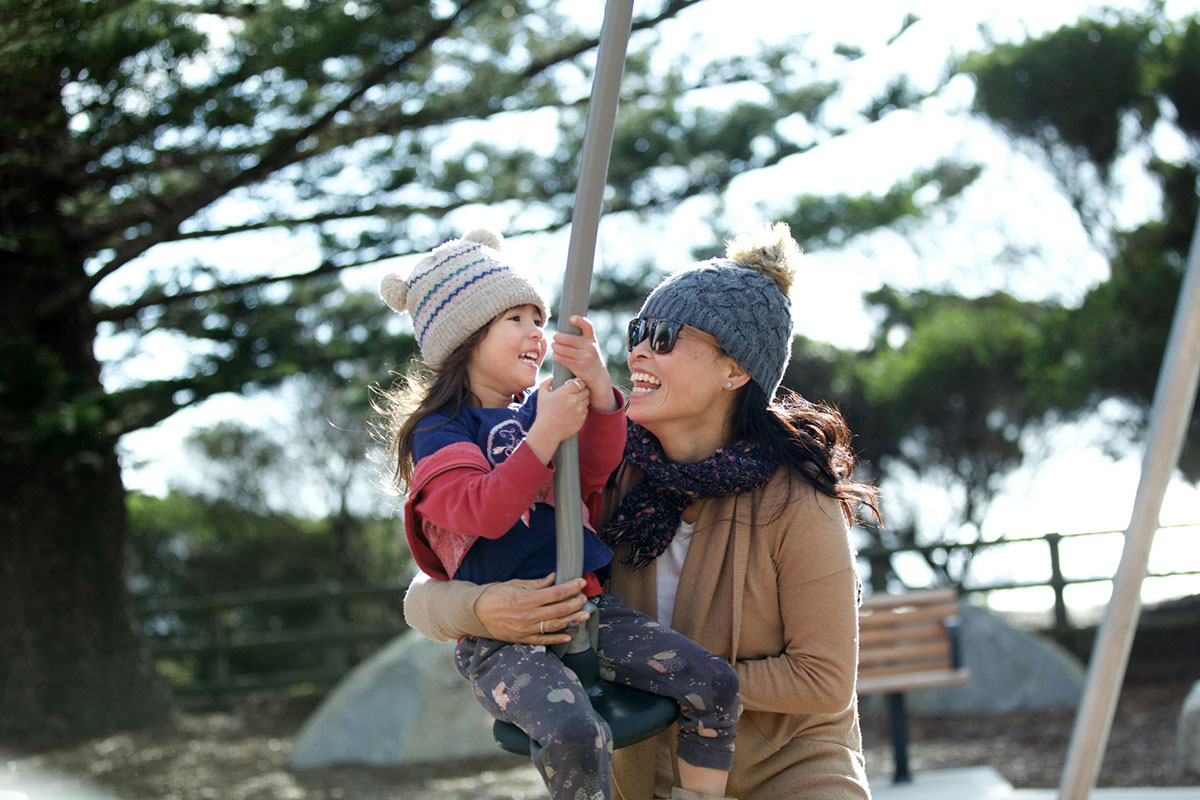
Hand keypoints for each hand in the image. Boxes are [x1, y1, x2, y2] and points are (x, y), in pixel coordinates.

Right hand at [473, 573, 590, 644]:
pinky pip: (543, 640)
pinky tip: (569, 634)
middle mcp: (527, 615)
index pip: (555, 593)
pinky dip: (558, 638)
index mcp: (525, 599)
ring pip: (554, 625)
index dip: (571, 587)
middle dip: (574, 603)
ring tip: (584, 615)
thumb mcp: (514, 584)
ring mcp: (525, 629)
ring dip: (572, 620)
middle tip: (584, 598)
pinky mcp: (522, 638)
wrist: (474, 613)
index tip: (581, 582)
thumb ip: (536, 583)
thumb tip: (554, 578)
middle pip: (558, 610)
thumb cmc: (493, 595)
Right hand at [524, 375, 590, 461]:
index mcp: (564, 392)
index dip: (579, 383)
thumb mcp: (541, 395)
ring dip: (583, 400)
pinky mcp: (582, 419)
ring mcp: (579, 410)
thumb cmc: (543, 413)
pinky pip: (586, 410)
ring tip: (575, 403)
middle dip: (582, 391)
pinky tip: (574, 412)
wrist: (547, 432)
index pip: (579, 383)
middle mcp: (573, 400)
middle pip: (586, 390)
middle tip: (577, 393)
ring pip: (587, 400)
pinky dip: (582, 410)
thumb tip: (553, 378)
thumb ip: (546, 383)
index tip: (576, 385)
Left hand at [552, 316, 616, 410]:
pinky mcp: (579, 366)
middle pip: (570, 339)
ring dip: (555, 347)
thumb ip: (581, 337)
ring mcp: (585, 357)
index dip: (580, 321)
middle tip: (554, 337)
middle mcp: (590, 347)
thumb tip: (563, 328)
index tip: (571, 318)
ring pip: (564, 350)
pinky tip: (554, 354)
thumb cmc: (590, 357)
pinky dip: (556, 356)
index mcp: (592, 339)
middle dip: (558, 337)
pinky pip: (563, 359)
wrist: (597, 375)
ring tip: (554, 346)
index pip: (588, 326)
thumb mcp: (590, 345)